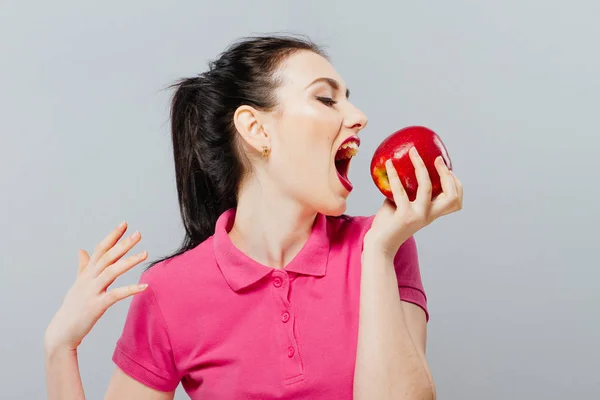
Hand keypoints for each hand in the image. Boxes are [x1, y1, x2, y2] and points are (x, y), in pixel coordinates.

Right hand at [44, 222, 148, 351]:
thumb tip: (82, 251)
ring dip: (129, 261)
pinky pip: (116, 295)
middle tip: (138, 234)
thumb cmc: (72, 308)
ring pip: (111, 272)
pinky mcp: (96, 306)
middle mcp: (88, 279)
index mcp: (86, 273)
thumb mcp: (78, 284)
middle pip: (107, 257)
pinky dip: (130, 290)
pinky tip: (144, 286)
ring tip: (145, 253)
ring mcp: (92, 292)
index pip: (100, 250)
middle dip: (123, 244)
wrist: (61, 332)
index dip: (112, 236)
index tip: (125, 224)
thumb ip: (83, 267)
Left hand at [365, 146, 462, 258]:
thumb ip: (406, 190)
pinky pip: (400, 189)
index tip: (444, 166)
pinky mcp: (404, 215)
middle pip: (452, 195)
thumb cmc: (389, 224)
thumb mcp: (401, 204)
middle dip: (446, 174)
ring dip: (420, 166)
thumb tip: (400, 166)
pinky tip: (388, 164)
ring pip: (427, 187)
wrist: (379, 245)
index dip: (455, 182)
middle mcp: (429, 215)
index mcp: (432, 213)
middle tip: (436, 159)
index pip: (455, 199)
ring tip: (412, 152)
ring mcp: (418, 215)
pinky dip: (394, 174)